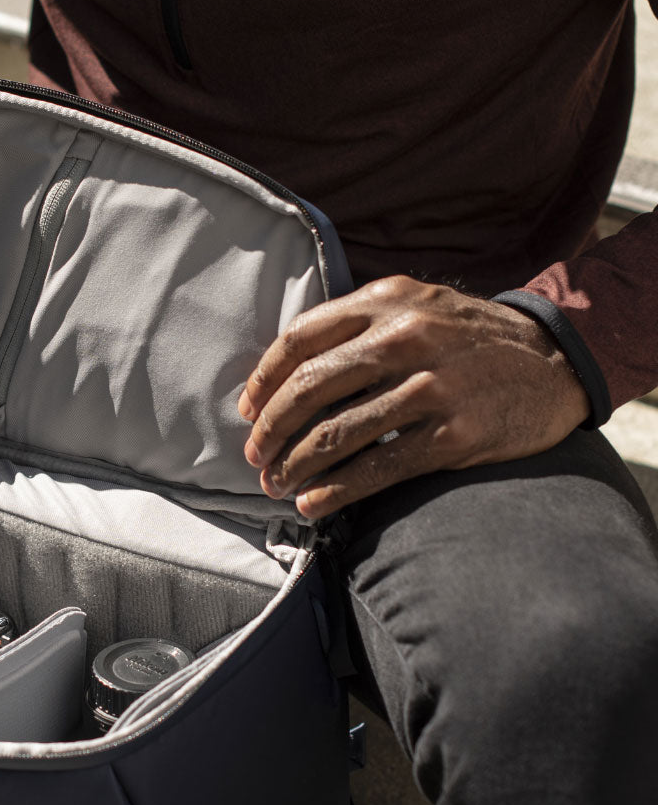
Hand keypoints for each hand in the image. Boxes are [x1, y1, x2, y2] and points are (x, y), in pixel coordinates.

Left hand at [237, 275, 590, 516]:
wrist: (556, 359)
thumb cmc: (468, 337)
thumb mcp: (415, 305)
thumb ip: (357, 325)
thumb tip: (285, 375)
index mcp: (386, 301)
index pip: (300, 339)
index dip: (264, 379)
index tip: (248, 409)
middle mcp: (405, 338)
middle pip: (310, 389)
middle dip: (271, 429)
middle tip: (255, 456)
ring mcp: (431, 387)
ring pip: (337, 433)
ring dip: (295, 466)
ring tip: (275, 484)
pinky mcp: (454, 434)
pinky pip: (377, 468)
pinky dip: (335, 491)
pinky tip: (312, 504)